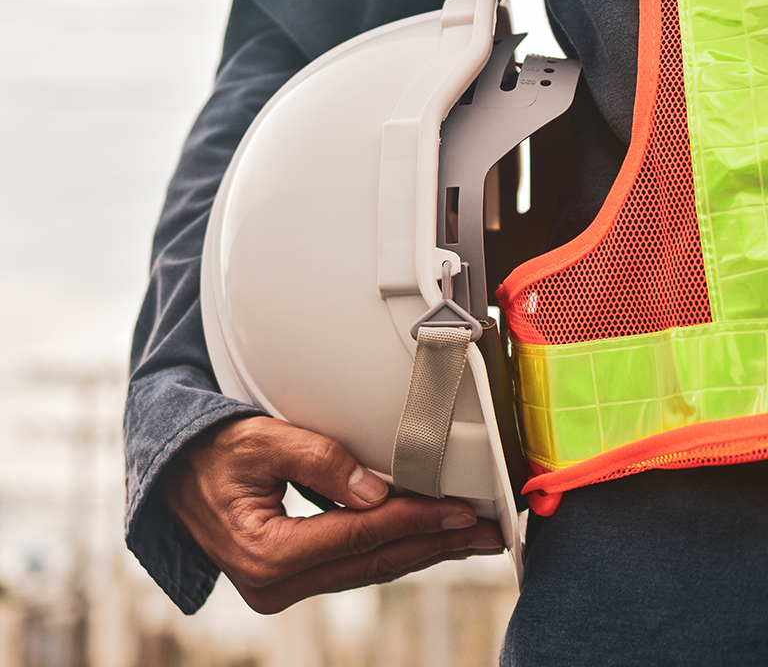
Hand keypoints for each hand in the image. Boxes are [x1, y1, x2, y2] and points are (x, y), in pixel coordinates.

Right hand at [163, 415, 503, 612]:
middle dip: (435, 544)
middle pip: (373, 561)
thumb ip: (318, 461)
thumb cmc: (212, 452)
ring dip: (422, 549)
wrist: (175, 474)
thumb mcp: (261, 441)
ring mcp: (283, 585)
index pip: (359, 536)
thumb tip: (377, 492)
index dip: (415, 521)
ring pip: (369, 567)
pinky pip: (354, 563)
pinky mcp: (291, 576)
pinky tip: (424, 538)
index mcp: (265, 553)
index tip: (460, 511)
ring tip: (468, 537)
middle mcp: (275, 582)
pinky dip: (393, 548)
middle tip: (487, 533)